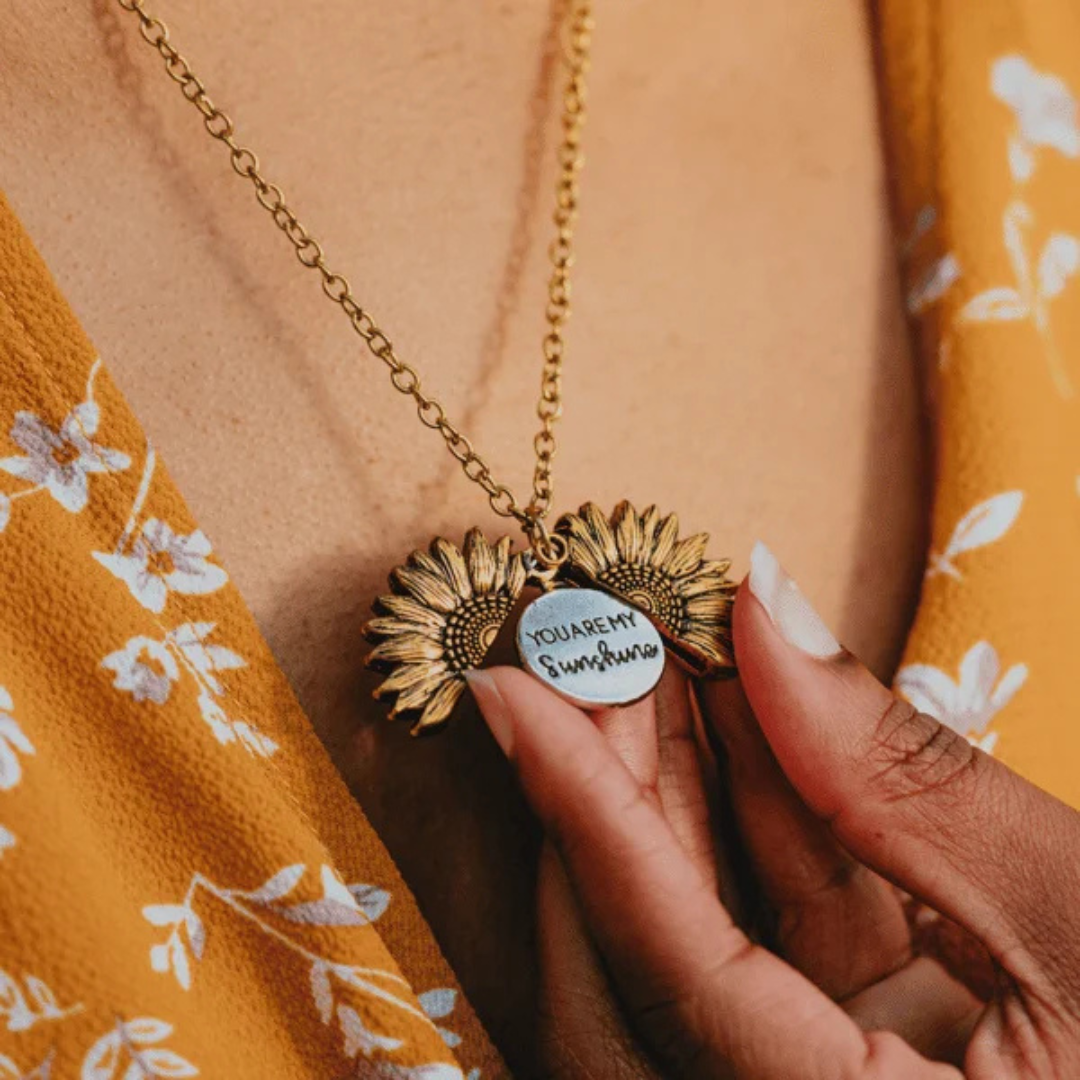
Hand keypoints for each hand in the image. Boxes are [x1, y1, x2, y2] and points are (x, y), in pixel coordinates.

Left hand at [466, 543, 1079, 1077]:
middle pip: (645, 978)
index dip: (585, 814)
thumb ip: (911, 777)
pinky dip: (760, 845)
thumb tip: (768, 610)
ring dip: (680, 806)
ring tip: (661, 668)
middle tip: (588, 659)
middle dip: (613, 798)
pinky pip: (765, 963)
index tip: (510, 690)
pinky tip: (755, 733)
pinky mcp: (860, 1070)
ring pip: (695, 963)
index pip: (673, 972)